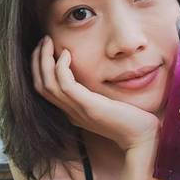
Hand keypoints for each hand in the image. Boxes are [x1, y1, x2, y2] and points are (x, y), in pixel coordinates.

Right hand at [32, 35, 159, 150]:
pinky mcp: (89, 107)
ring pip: (47, 84)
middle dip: (37, 60)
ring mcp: (78, 111)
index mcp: (72, 112)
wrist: (142, 138)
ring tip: (48, 41)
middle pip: (40, 85)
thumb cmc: (131, 120)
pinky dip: (61, 68)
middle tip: (43, 40)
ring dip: (44, 59)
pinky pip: (65, 85)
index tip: (45, 48)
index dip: (39, 67)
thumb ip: (97, 93)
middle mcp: (70, 112)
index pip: (44, 89)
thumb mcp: (108, 105)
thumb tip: (96, 74)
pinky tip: (67, 54)